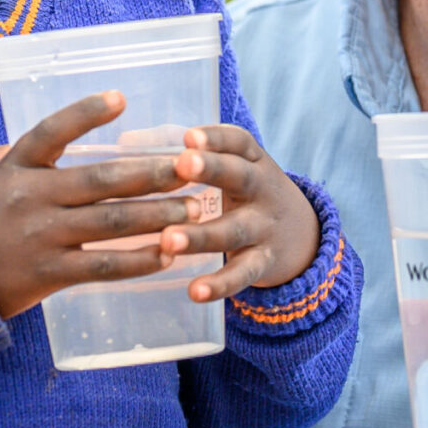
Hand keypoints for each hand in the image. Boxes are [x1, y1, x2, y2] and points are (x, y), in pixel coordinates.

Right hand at [0, 93, 318, 317]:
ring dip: (159, 216)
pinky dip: (138, 260)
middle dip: (152, 173)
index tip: (121, 99)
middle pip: (102, 181)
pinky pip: (103, 267)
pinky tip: (167, 255)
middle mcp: (31, 197)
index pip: (52, 132)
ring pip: (112, 223)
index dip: (85, 114)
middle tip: (191, 167)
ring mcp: (42, 237)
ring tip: (195, 211)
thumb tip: (55, 137)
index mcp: (15, 167)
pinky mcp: (50, 275)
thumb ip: (16, 153)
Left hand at [150, 123, 322, 302]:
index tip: (188, 136)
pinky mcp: (264, 262)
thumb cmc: (244, 193)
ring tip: (169, 239)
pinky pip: (243, 274)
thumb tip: (126, 141)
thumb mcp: (229, 168)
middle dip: (212, 170)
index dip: (215, 138)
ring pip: (234, 230)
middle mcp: (262, 190)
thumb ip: (183, 155)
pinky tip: (195, 291)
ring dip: (202, 235)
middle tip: (182, 164)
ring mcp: (265, 227)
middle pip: (240, 177)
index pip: (238, 142)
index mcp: (252, 160)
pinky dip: (221, 284)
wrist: (302, 235)